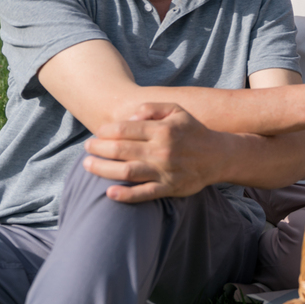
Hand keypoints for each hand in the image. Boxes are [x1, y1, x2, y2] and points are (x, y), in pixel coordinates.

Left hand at [83, 103, 221, 202]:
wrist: (218, 156)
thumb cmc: (193, 131)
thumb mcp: (177, 111)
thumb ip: (152, 108)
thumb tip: (128, 118)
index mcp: (163, 130)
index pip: (125, 129)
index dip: (105, 131)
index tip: (97, 133)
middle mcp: (162, 150)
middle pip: (120, 150)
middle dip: (98, 148)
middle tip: (86, 148)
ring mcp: (165, 171)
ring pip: (126, 171)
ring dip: (102, 169)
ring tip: (88, 165)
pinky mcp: (169, 188)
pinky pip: (144, 194)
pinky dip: (125, 195)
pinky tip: (110, 193)